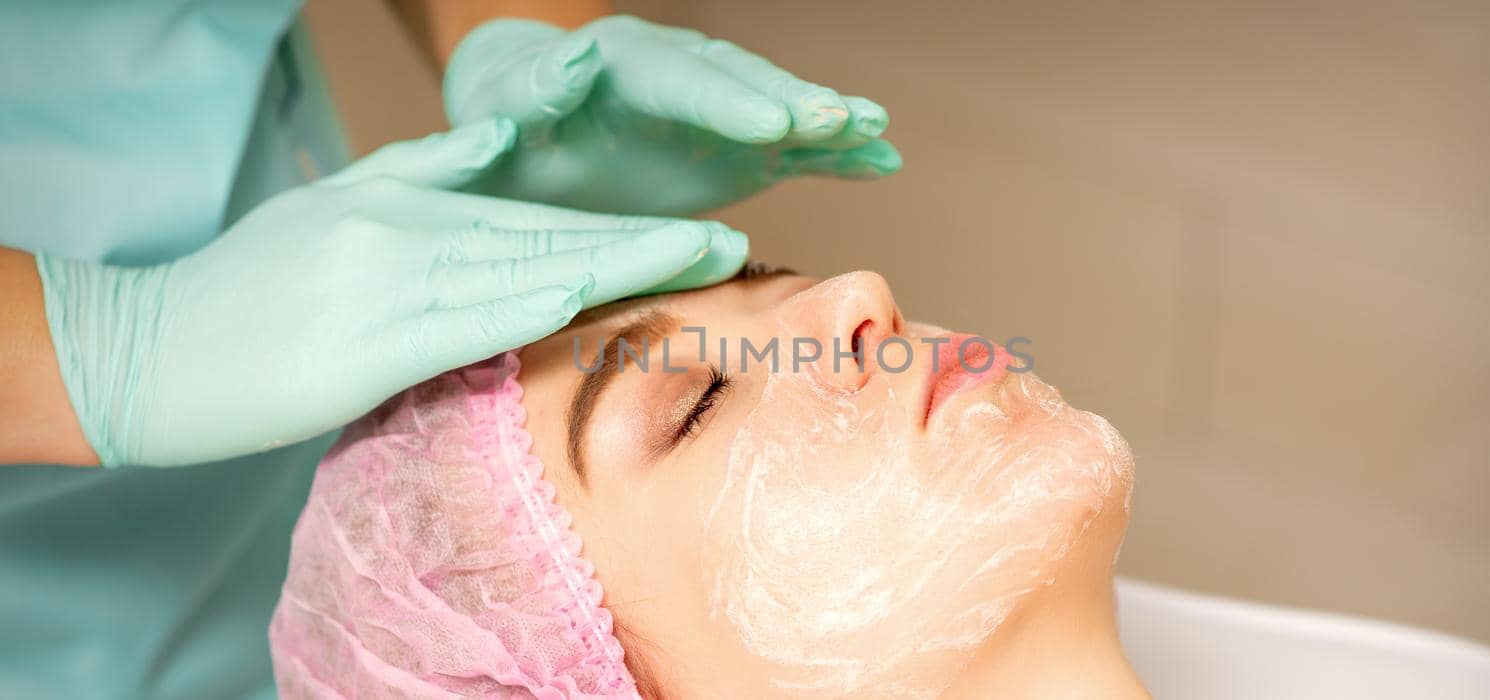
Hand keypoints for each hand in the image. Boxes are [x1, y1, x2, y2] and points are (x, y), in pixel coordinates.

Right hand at [37, 118, 746, 466]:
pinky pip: (458, 322)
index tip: (694, 233)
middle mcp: (403, 230)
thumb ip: (417, 170)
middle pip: (546, 235)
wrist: (145, 349)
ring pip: (521, 267)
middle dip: (645, 242)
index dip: (620, 225)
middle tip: (731, 243)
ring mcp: (380, 281)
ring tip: (698, 263)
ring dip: (617, 266)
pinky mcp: (357, 343)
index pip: (534, 216)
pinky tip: (586, 298)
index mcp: (403, 203)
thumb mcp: (330, 206)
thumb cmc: (243, 291)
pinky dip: (525, 306)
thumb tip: (494, 139)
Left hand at [443, 15, 901, 215]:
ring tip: (876, 129)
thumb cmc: (504, 133)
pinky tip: (883, 158)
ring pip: (777, 108)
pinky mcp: (737, 149)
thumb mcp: (501, 119)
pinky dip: (837, 154)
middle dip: (791, 103)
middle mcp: (678, 77)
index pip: (680, 77)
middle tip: (840, 122)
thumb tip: (567, 62)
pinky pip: (793, 148)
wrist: (528, 138)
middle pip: (741, 85)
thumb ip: (532, 97)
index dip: (727, 102)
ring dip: (827, 120)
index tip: (772, 125)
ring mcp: (714, 113)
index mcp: (619, 65)